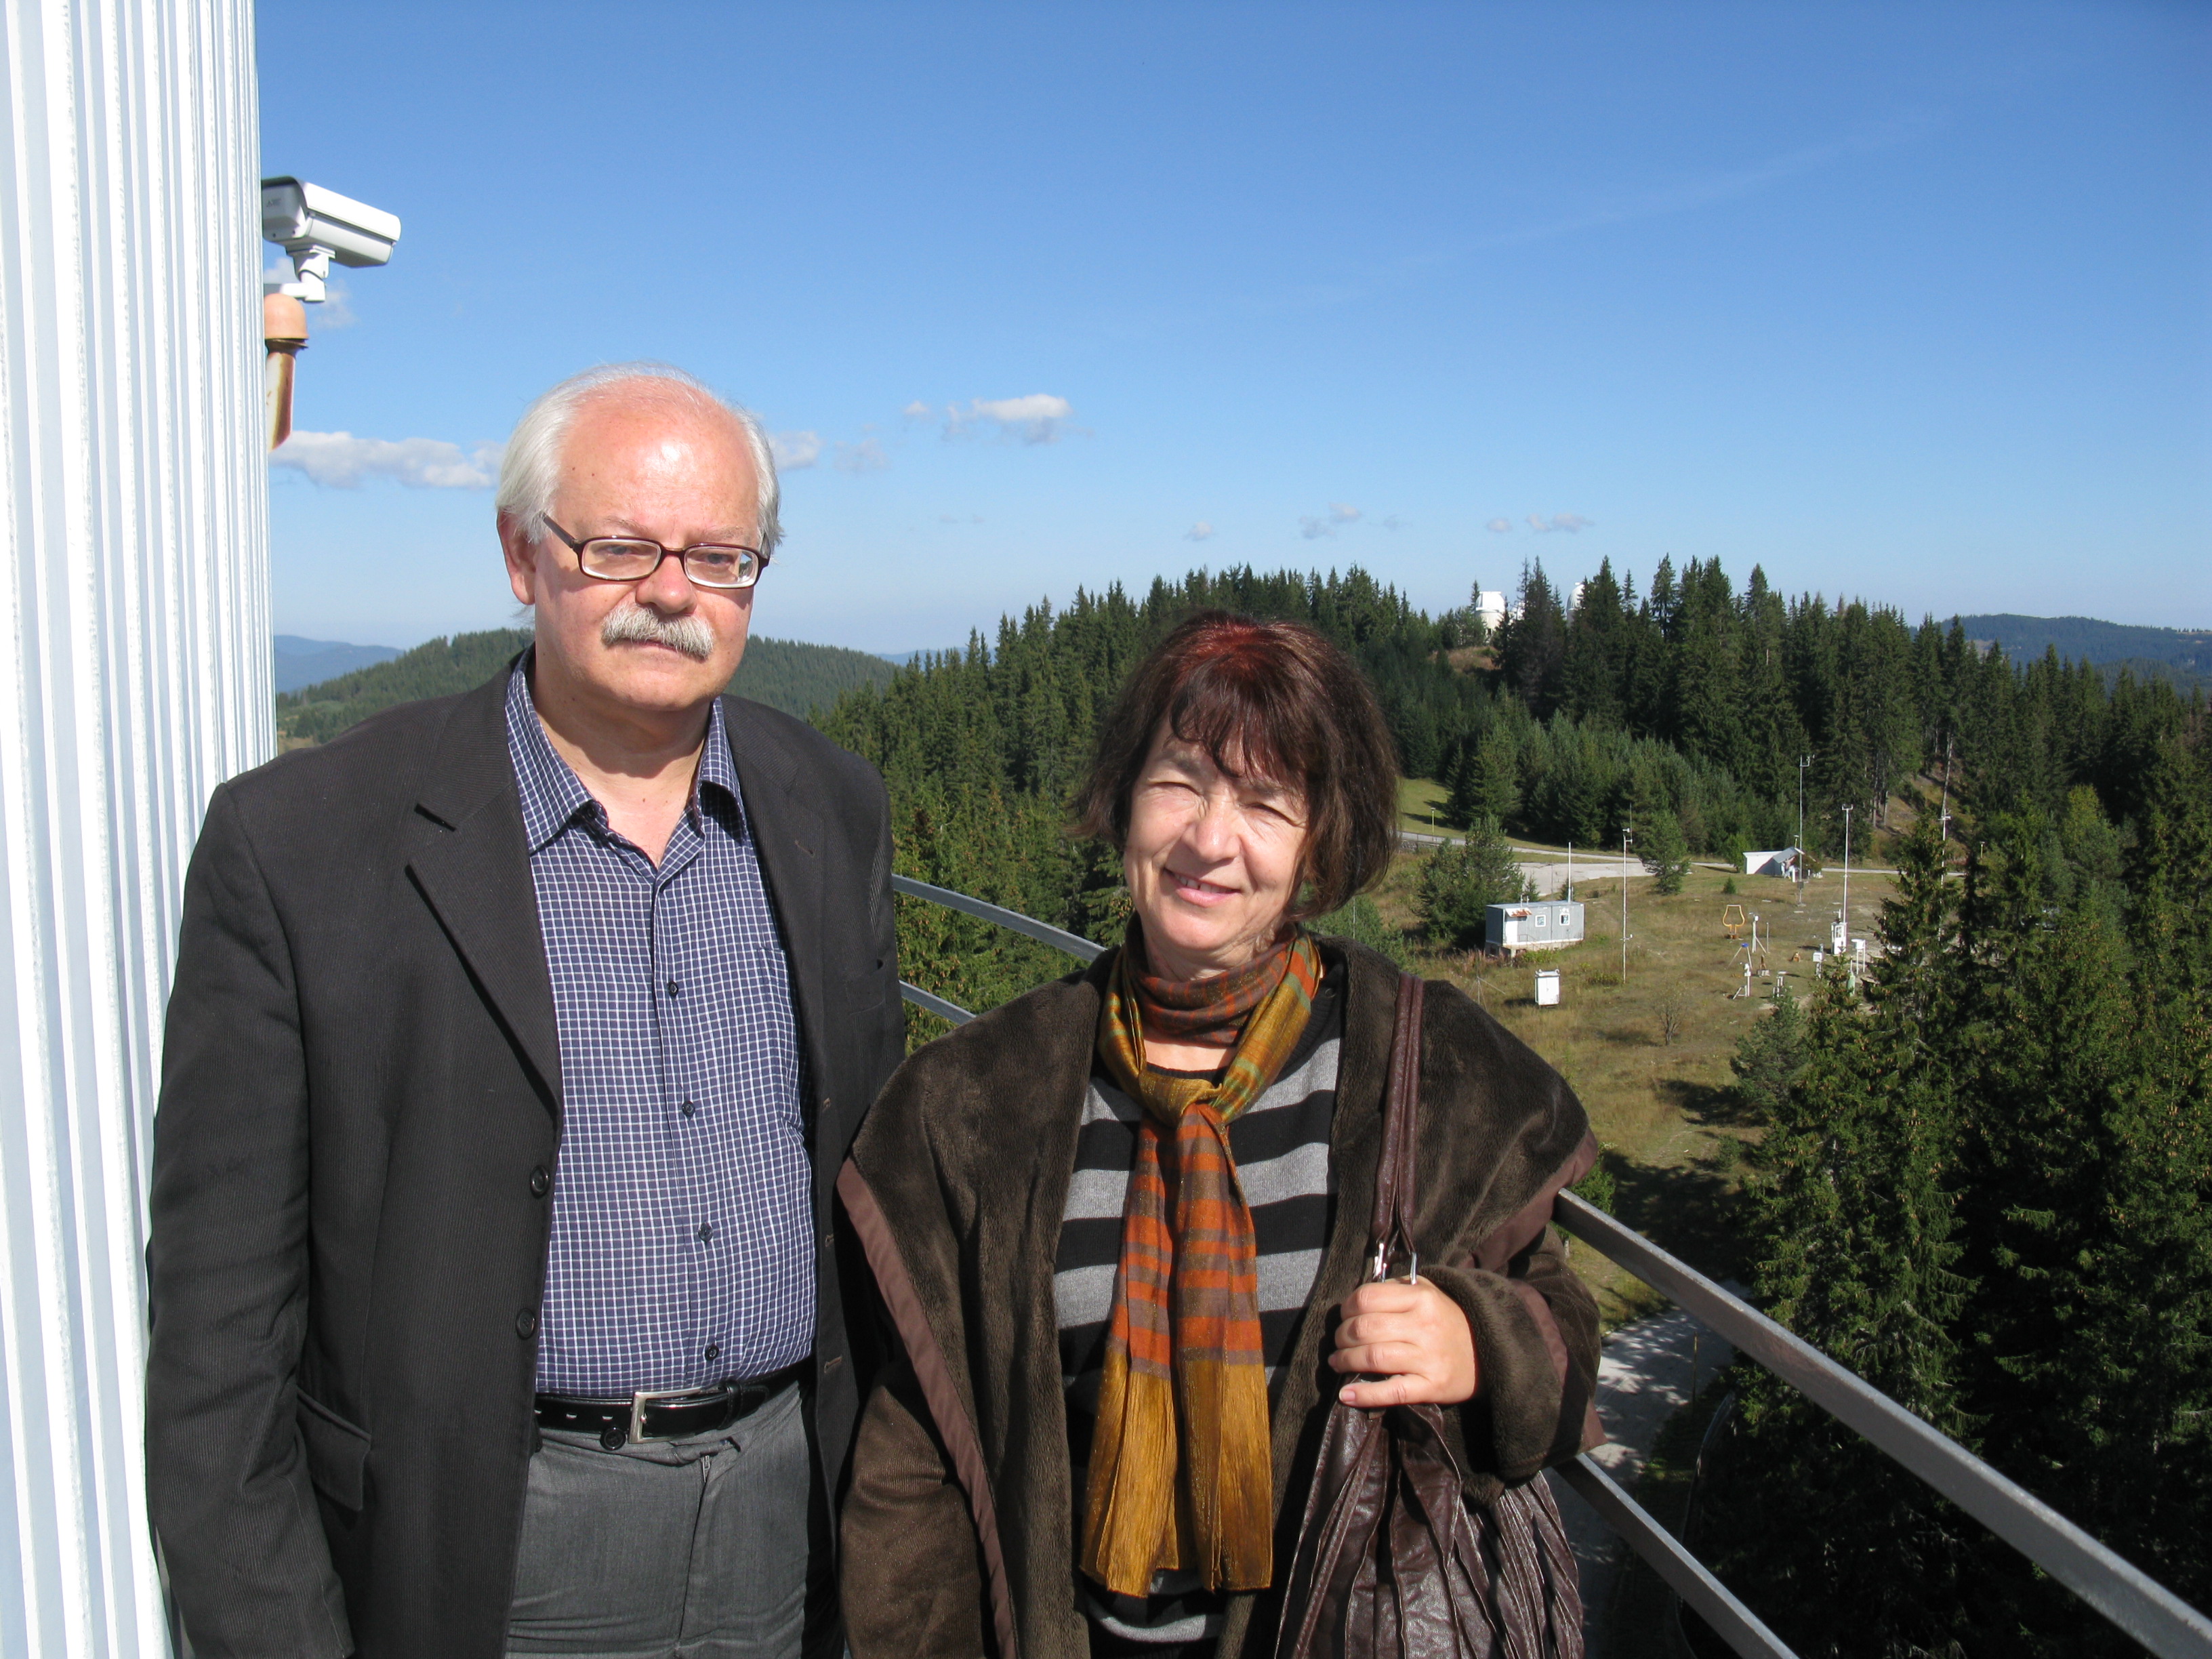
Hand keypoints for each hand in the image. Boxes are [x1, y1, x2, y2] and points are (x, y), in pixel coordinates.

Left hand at [1328, 1277, 1479, 1406]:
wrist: (1489, 1351)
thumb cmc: (1448, 1319)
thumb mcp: (1428, 1292)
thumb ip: (1395, 1289)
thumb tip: (1356, 1300)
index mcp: (1420, 1298)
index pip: (1367, 1298)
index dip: (1346, 1308)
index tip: (1344, 1316)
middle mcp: (1423, 1326)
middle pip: (1364, 1328)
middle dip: (1342, 1336)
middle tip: (1338, 1342)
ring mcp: (1428, 1358)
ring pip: (1373, 1358)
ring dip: (1346, 1361)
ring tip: (1337, 1362)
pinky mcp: (1432, 1386)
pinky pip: (1392, 1391)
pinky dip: (1364, 1395)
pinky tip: (1346, 1394)